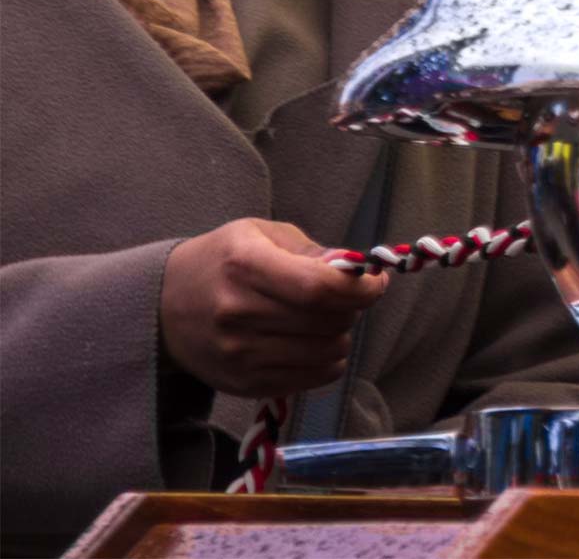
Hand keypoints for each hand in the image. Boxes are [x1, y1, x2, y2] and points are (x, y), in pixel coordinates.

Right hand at [160, 218, 388, 396]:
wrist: (162, 306)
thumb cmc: (222, 261)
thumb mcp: (261, 235)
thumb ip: (312, 251)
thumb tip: (359, 271)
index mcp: (245, 265)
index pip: (318, 288)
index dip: (359, 289)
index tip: (375, 282)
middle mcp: (239, 313)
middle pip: (327, 321)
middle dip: (352, 308)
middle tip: (344, 297)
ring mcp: (241, 354)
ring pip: (327, 353)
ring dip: (340, 335)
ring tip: (325, 319)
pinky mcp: (246, 383)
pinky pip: (314, 378)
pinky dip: (328, 361)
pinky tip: (315, 342)